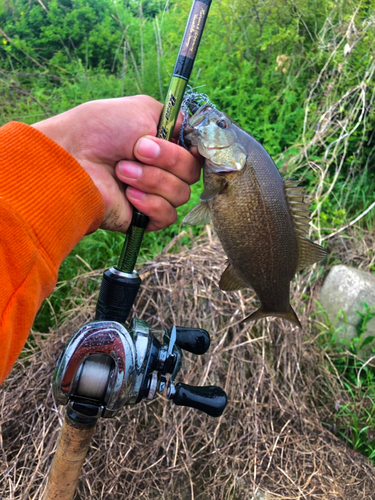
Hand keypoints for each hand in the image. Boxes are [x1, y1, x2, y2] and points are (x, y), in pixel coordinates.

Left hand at [32, 95, 201, 232]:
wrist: (71, 158)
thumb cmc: (100, 129)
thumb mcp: (142, 109)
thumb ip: (174, 118)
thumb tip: (192, 133)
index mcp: (165, 144)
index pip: (197, 153)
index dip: (197, 151)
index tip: (189, 146)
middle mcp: (162, 169)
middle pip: (192, 173)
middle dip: (167, 160)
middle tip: (136, 151)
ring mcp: (154, 194)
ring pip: (181, 194)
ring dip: (152, 180)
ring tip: (121, 171)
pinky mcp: (144, 218)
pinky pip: (168, 216)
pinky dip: (151, 204)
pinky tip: (129, 195)